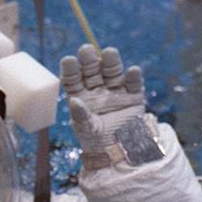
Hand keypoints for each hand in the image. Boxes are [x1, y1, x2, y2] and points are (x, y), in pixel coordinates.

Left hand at [59, 44, 162, 169]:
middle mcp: (97, 88)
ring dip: (111, 61)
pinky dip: (133, 76)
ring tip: (109, 53)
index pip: (74, 78)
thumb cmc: (97, 141)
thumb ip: (81, 116)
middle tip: (85, 50)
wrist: (119, 151)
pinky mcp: (133, 95)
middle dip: (89, 59)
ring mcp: (115, 90)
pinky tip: (132, 71)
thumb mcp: (86, 129)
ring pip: (113, 71)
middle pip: (92, 69)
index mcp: (81, 94)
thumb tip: (74, 101)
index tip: (68, 60)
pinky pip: (133, 83)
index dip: (71, 69)